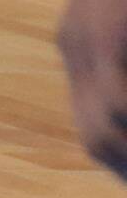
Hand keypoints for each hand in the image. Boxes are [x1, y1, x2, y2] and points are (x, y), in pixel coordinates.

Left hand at [61, 0, 126, 178]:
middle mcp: (74, 47)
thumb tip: (123, 96)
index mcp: (80, 43)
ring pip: (109, 129)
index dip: (121, 162)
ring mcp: (89, 41)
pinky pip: (122, 103)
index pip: (92, 125)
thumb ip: (123, 44)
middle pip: (97, 137)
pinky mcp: (108, 35)